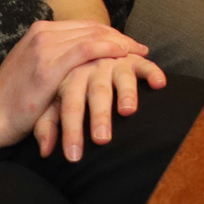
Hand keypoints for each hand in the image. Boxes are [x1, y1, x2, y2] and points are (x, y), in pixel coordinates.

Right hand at [0, 20, 153, 151]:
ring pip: (93, 35)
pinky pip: (87, 49)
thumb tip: (80, 60)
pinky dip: (109, 49)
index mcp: (38, 32)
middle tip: (140, 49)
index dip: (109, 33)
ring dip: (120, 43)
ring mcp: (45, 47)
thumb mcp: (33, 69)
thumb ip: (54, 58)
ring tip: (139, 54)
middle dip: (119, 37)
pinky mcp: (48, 65)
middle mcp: (42, 34)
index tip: (128, 44)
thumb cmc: (12, 101)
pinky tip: (124, 55)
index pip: (84, 26)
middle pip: (92, 28)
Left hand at [31, 51, 168, 161]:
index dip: (71, 130)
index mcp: (69, 77)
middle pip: (96, 91)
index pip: (69, 105)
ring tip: (128, 111)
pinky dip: (152, 72)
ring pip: (121, 76)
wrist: (77, 46)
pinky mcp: (132, 58)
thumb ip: (46, 124)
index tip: (74, 156)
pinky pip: (143, 64)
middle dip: (99, 115)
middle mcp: (92, 67)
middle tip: (101, 140)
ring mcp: (113, 61)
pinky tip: (159, 84)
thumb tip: (44, 152)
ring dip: (127, 92)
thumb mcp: (49, 101)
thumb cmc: (62, 83)